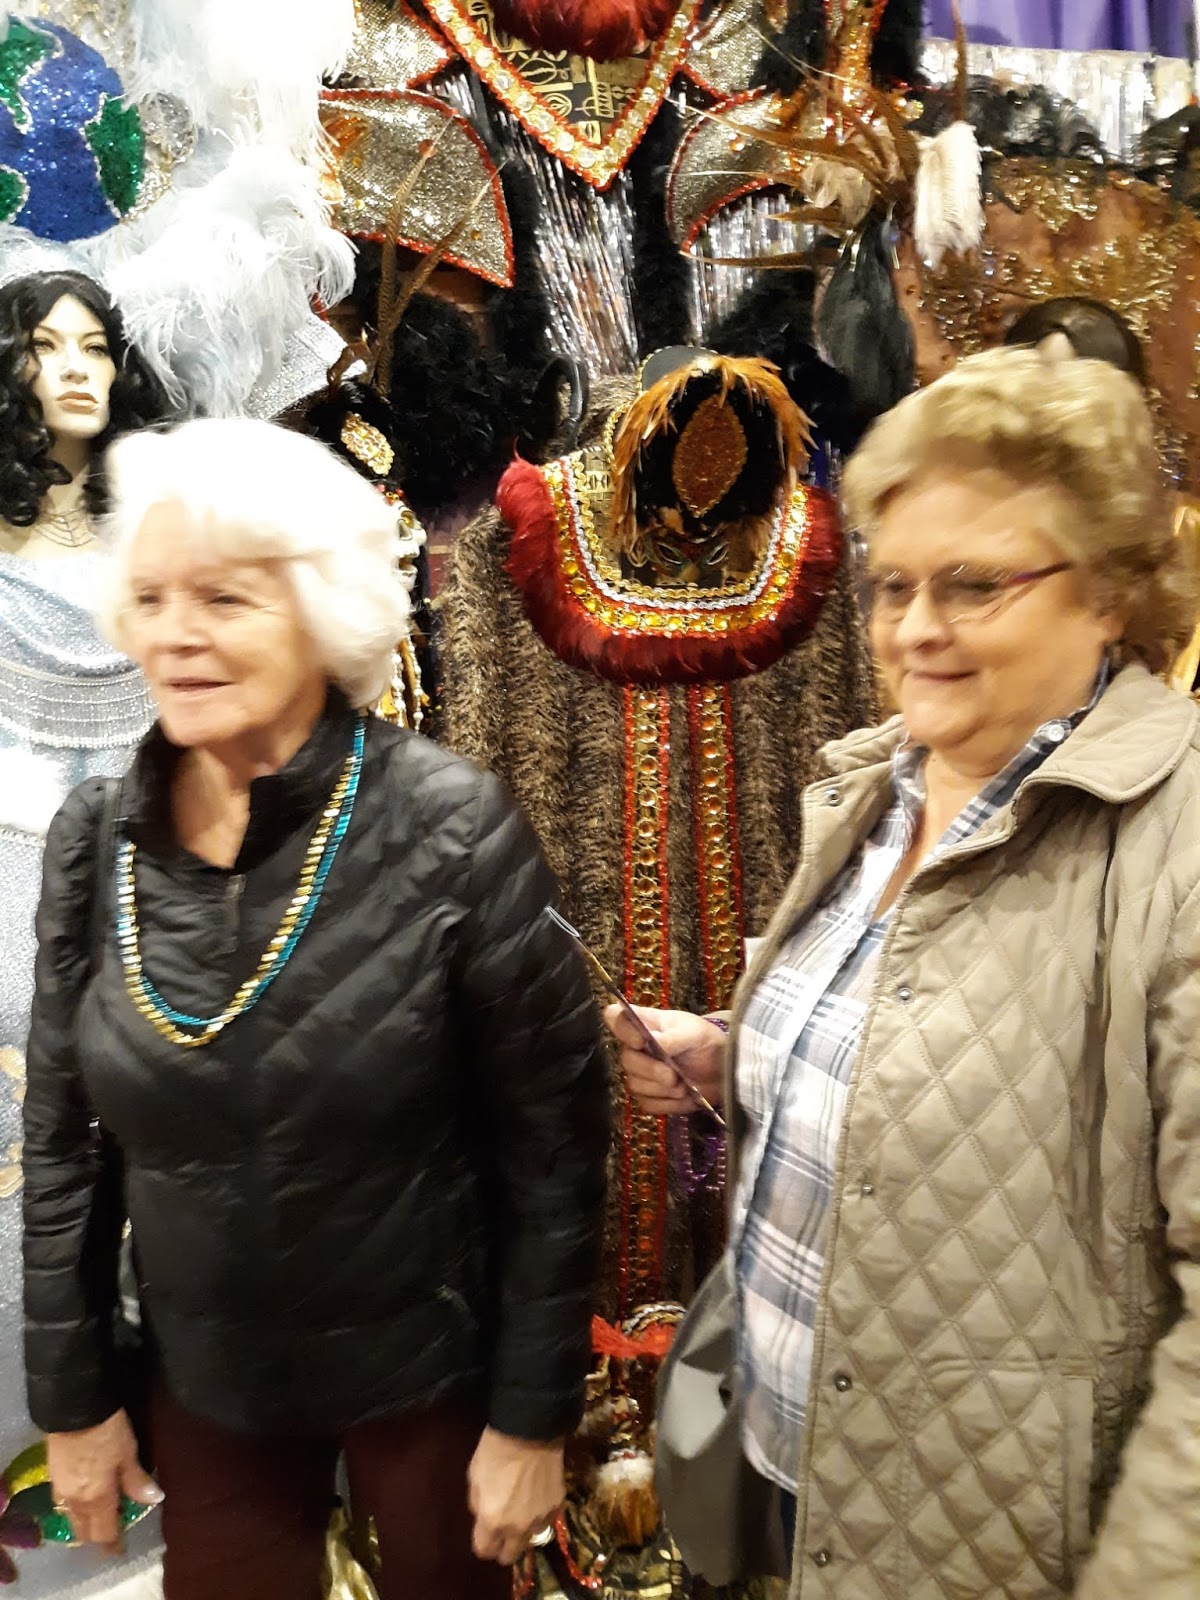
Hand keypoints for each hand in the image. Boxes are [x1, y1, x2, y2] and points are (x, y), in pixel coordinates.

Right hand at [46, 1410, 161, 1553]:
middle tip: (111, 1534)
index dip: (113, 1544)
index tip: (120, 1549)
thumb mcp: (128, 1453)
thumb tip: (154, 1499)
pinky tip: (85, 1499)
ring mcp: (62, 1490)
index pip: (104, 1533)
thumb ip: (137, 1480)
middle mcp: (76, 1502)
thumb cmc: (107, 1431)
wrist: (75, 1408)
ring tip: (101, 1517)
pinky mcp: (54, 1477)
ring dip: (85, 1523)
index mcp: (97, 1499)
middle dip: (98, 1536)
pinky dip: (75, 1508)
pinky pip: (64, 1504)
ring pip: (73, 1519)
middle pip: (85, 1531)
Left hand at [467, 1426, 564, 1566]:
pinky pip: (546, 1522)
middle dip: (502, 1546)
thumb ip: (477, 1505)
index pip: (484, 1552)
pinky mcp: (557, 1506)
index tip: (484, 1533)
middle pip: (509, 1557)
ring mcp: (540, 1518)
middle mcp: (517, 1527)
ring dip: (522, 1531)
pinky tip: (535, 1497)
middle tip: (502, 1528)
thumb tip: (483, 1518)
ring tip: (520, 1510)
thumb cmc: (495, 1450)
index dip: (483, 1543)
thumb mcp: (474, 1477)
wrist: (529, 1429)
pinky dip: (539, 1516)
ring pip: (529, 1540)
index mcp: (492, 1521)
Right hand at [603, 1004, 725, 1117]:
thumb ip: (673, 1037)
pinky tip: (684, 1096)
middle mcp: (636, 1048)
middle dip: (651, 1070)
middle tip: (673, 1075)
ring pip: (636, 1085)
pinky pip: (648, 1104)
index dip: (621, 1029)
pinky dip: (669, 1103)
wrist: (721, 1070)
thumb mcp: (694, 1033)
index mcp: (645, 1023)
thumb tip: (653, 1041)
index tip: (640, 1040)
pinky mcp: (648, 1097)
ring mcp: (640, 1074)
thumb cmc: (705, 1042)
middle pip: (626, 1059)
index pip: (615, 1017)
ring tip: (685, 1085)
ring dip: (663, 1089)